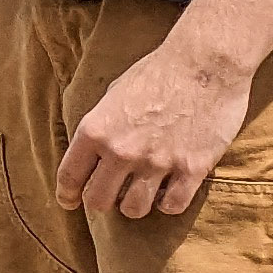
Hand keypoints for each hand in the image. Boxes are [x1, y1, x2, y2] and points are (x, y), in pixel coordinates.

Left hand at [58, 31, 256, 217]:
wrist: (206, 63)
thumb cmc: (157, 73)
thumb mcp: (113, 95)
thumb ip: (102, 126)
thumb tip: (93, 151)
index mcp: (96, 131)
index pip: (70, 176)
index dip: (67, 195)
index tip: (69, 202)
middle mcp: (121, 151)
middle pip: (98, 200)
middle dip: (101, 202)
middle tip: (110, 197)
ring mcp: (157, 162)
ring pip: (134, 209)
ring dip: (135, 206)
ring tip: (140, 195)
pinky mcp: (192, 168)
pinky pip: (173, 205)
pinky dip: (168, 204)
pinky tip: (169, 193)